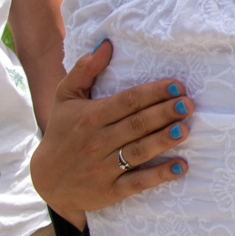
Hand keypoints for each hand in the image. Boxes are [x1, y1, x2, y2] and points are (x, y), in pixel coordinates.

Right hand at [31, 41, 192, 222]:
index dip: (152, 92)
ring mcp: (103, 167)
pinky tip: (180, 167)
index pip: (127, 101)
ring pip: (138, 151)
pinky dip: (158, 175)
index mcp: (90, 116)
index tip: (177, 85)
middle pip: (136, 124)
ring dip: (163, 140)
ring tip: (185, 129)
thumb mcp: (65, 98)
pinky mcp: (110, 191)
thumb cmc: (62, 132)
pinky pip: (137, 183)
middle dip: (164, 113)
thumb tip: (106, 44)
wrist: (46, 180)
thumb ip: (84, 70)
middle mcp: (97, 141)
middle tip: (188, 104)